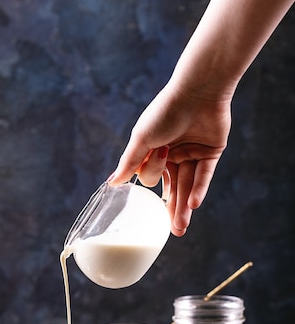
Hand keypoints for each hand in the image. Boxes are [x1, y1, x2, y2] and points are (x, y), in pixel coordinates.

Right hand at [109, 82, 231, 235]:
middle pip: (172, 187)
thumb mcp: (142, 138)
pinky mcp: (211, 151)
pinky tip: (193, 205)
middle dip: (171, 209)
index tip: (156, 164)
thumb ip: (129, 163)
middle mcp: (173, 153)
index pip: (151, 176)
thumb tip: (111, 183)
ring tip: (180, 228)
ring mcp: (193, 153)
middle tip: (171, 232)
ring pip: (188, 185)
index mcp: (155, 150)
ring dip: (184, 206)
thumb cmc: (164, 111)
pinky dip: (199, 190)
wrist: (197, 91)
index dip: (152, 175)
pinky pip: (204, 175)